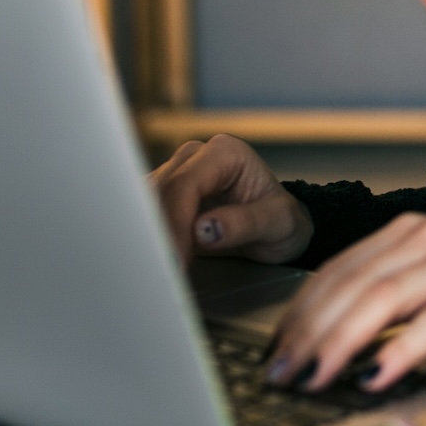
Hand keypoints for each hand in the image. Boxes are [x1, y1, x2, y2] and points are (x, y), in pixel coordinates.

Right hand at [148, 133, 312, 264]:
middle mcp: (195, 157)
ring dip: (147, 237)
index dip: (175, 222)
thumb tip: (205, 230)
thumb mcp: (279, 223)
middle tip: (160, 271)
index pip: (185, 184)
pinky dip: (146, 239)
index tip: (175, 257)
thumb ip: (245, 224)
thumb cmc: (282, 221)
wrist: (277, 229)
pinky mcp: (163, 197)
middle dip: (157, 233)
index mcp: (225, 153)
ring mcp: (176, 174)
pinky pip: (143, 215)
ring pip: (143, 203)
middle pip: (158, 193)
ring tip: (155, 270)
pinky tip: (151, 262)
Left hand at [267, 213, 425, 393]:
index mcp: (406, 232)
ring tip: (318, 376)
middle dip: (311, 332)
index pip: (338, 271)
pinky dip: (403, 349)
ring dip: (342, 341)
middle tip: (285, 373)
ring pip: (386, 298)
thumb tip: (321, 338)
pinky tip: (379, 374)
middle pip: (354, 285)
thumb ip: (385, 292)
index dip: (301, 312)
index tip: (276, 352)